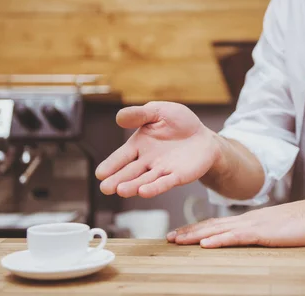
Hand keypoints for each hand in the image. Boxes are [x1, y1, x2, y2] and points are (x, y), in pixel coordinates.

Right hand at [95, 102, 219, 197]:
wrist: (204, 136)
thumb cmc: (179, 123)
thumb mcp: (158, 111)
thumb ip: (140, 114)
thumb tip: (118, 117)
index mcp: (139, 145)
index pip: (121, 156)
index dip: (111, 165)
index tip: (100, 174)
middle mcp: (147, 161)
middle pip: (129, 172)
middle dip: (117, 180)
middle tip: (105, 188)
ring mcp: (162, 170)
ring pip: (144, 180)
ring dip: (133, 186)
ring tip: (121, 190)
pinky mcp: (177, 176)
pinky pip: (165, 182)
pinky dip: (155, 187)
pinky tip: (144, 192)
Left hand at [167, 198, 304, 247]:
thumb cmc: (304, 224)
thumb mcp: (278, 229)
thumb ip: (263, 233)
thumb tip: (253, 239)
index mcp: (250, 220)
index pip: (218, 224)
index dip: (198, 229)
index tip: (180, 234)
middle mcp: (247, 220)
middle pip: (211, 225)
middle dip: (189, 232)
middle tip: (169, 238)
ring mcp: (254, 225)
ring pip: (218, 230)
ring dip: (196, 236)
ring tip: (177, 241)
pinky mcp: (263, 233)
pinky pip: (236, 237)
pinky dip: (219, 240)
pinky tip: (205, 244)